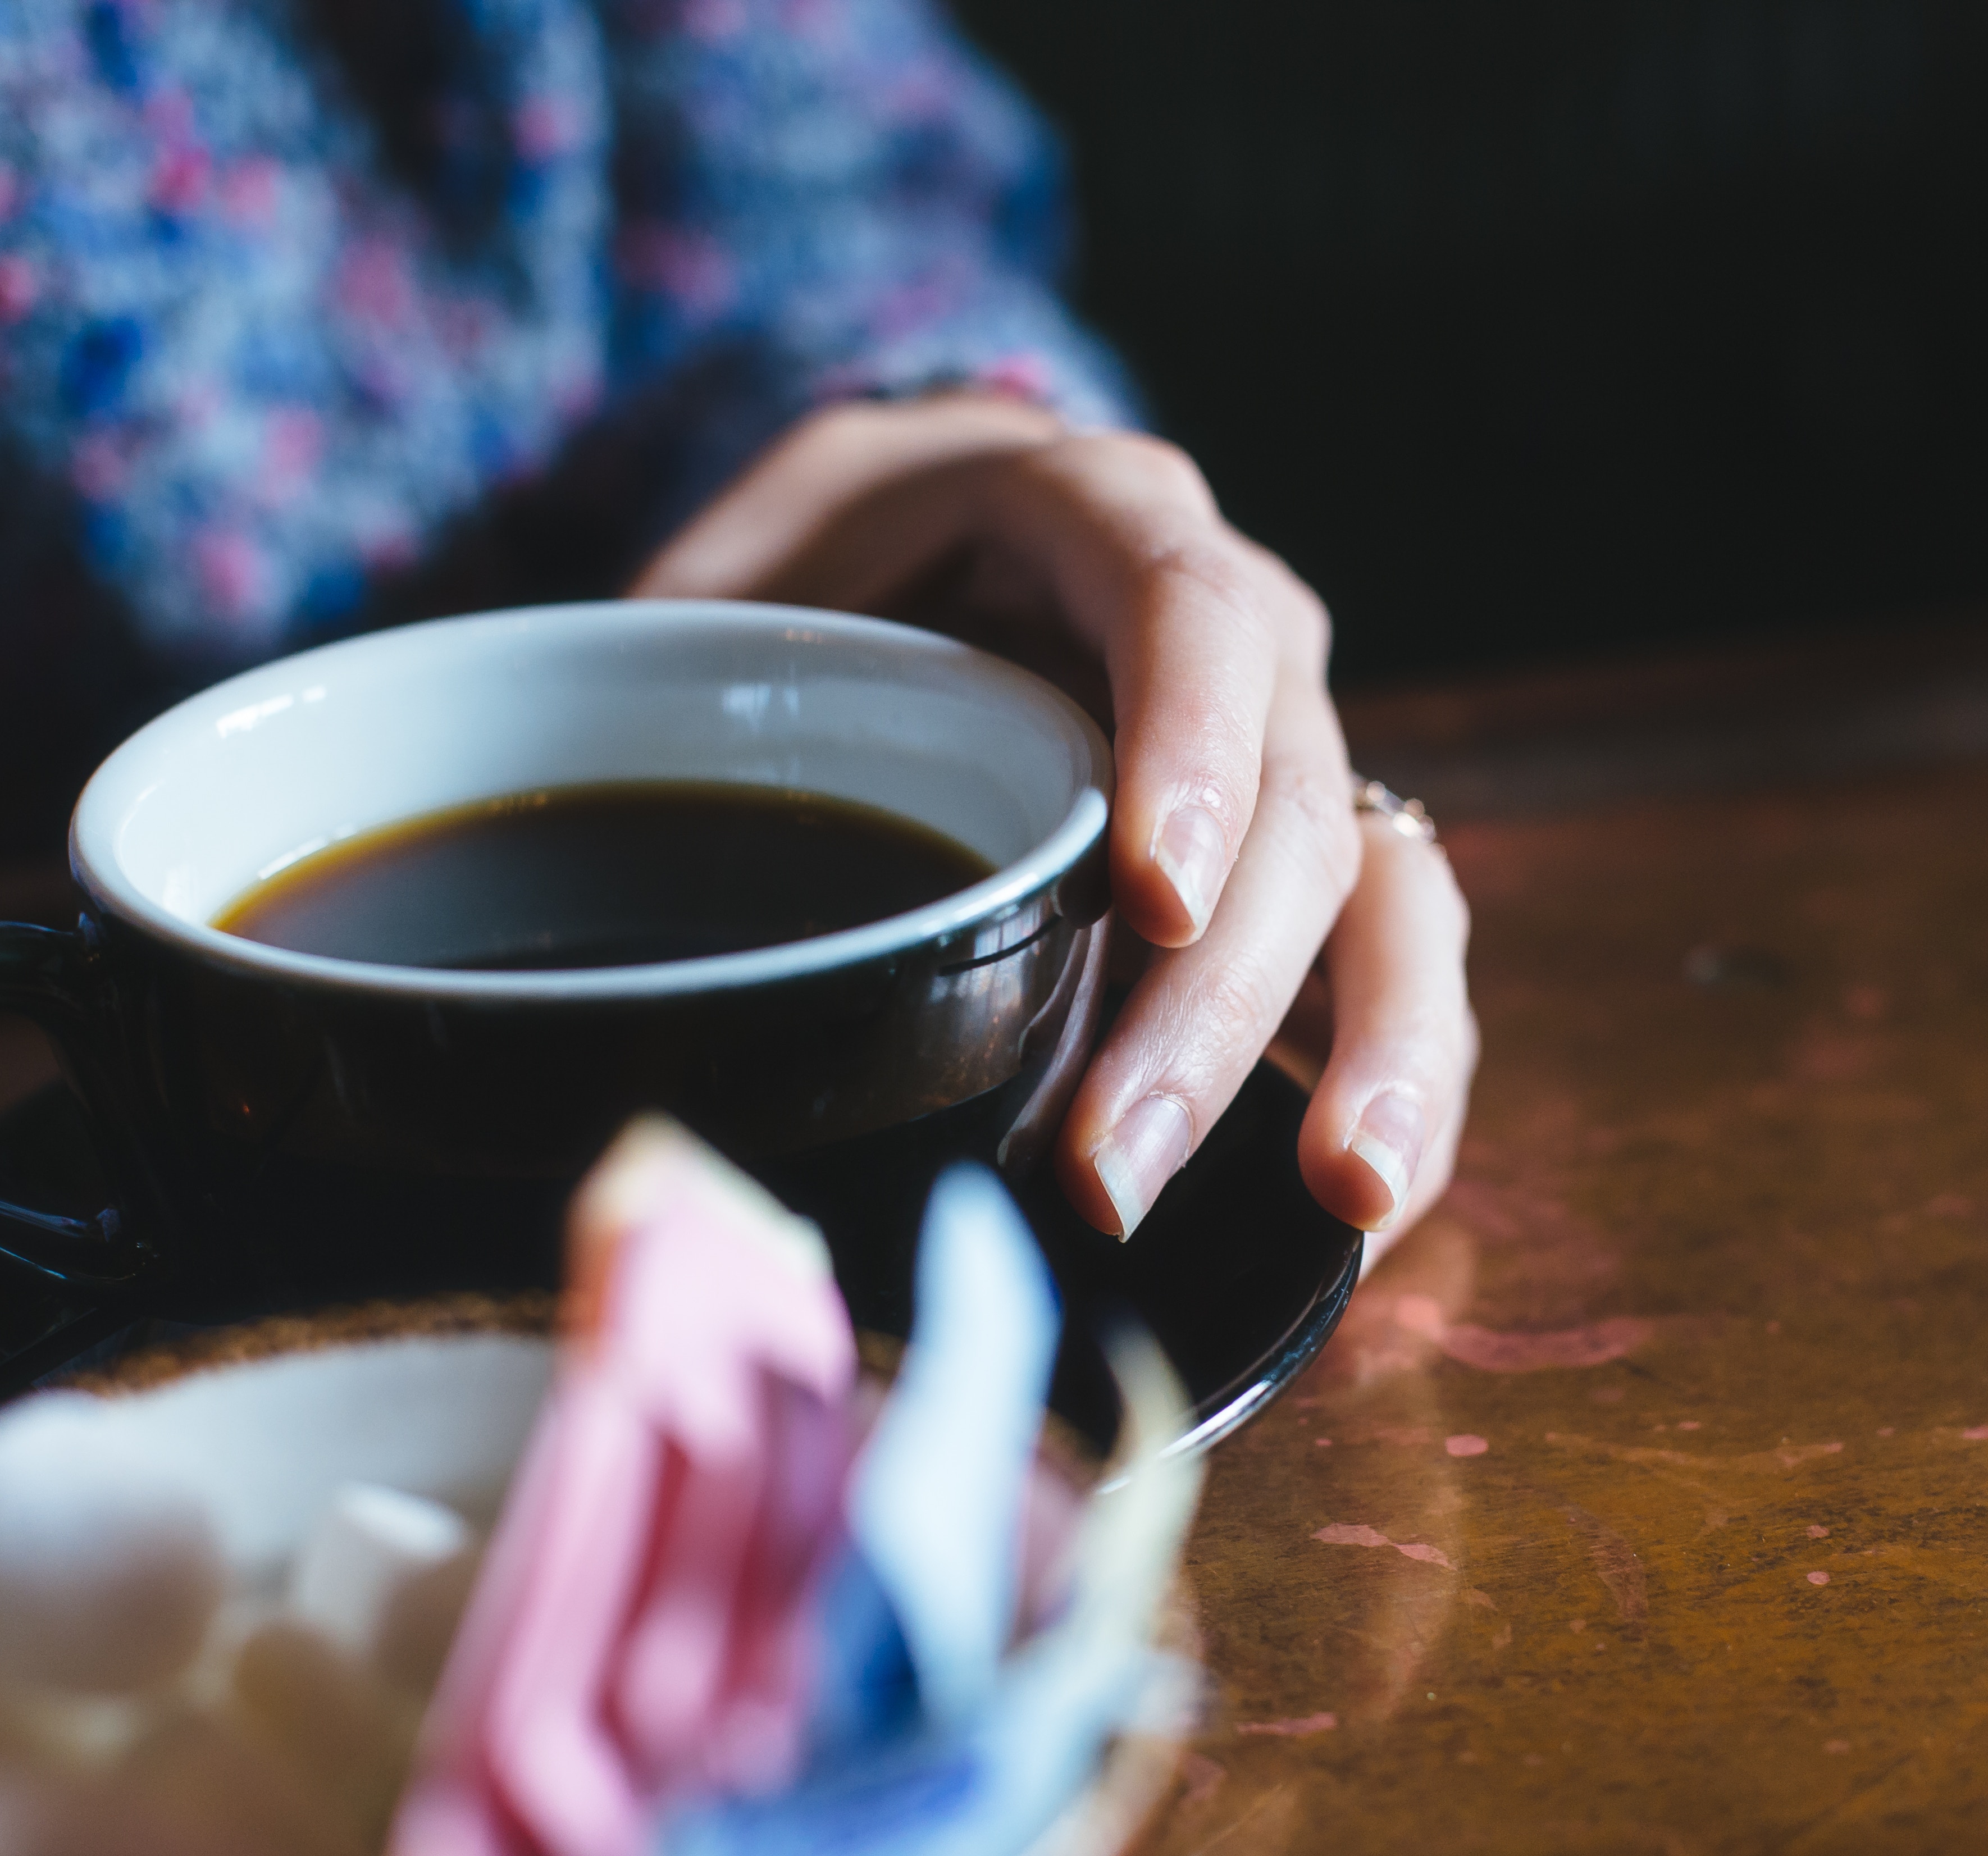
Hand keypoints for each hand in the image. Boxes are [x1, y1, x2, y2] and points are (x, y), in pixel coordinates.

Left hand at [631, 394, 1475, 1248]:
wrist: (894, 585)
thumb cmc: (805, 584)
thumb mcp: (734, 560)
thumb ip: (683, 632)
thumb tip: (583, 760)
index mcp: (1102, 517)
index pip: (1188, 610)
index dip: (1189, 746)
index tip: (1153, 896)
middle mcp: (1238, 630)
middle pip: (1291, 797)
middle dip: (1218, 996)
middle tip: (1114, 1167)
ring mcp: (1289, 756)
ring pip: (1388, 887)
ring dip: (1371, 1047)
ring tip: (1340, 1194)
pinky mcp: (1306, 874)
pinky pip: (1398, 968)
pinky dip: (1404, 1082)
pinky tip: (1367, 1206)